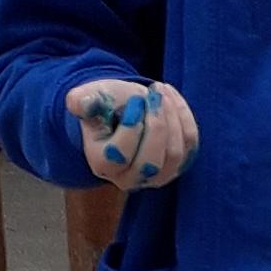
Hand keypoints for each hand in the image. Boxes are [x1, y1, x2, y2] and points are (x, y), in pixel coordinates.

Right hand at [66, 76, 199, 187]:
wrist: (119, 111)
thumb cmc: (103, 105)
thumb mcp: (89, 97)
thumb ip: (82, 100)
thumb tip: (80, 103)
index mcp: (102, 164)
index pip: (120, 152)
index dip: (132, 123)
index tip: (135, 99)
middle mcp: (128, 179)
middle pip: (151, 161)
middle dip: (157, 122)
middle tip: (154, 93)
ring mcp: (155, 177)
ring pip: (175, 154)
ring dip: (172, 116)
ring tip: (161, 91)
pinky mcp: (176, 166)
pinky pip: (190, 145)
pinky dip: (184, 117)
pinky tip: (171, 98)